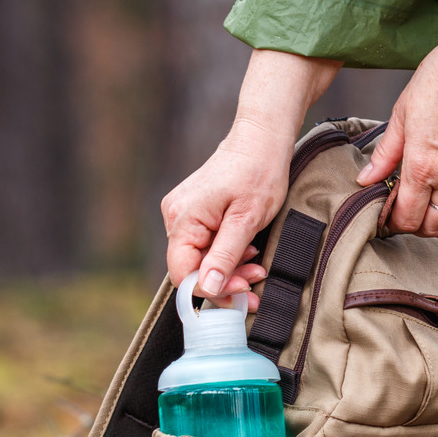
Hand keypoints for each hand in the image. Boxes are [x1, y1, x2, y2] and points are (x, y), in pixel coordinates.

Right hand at [161, 49, 339, 307]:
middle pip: (192, 267)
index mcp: (183, 219)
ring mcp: (184, 214)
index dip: (211, 291)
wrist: (262, 140)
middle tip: (256, 284)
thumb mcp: (247, 220)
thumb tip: (207, 288)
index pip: (183, 273)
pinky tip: (248, 252)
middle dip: (226, 282)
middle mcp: (176, 217)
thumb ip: (225, 256)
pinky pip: (206, 244)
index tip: (242, 296)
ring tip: (258, 267)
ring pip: (202, 258)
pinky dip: (228, 254)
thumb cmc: (258, 173)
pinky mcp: (196, 213)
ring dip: (230, 270)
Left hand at [359, 40, 437, 235]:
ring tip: (431, 193)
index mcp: (421, 167)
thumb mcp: (401, 115)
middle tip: (409, 211)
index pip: (407, 218)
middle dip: (418, 225)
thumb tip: (366, 179)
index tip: (389, 216)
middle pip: (434, 227)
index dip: (395, 223)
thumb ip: (385, 154)